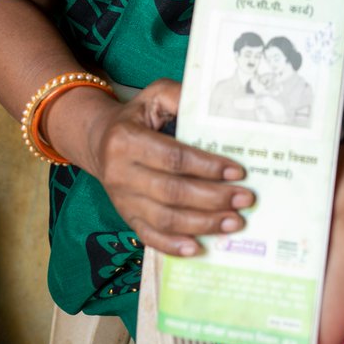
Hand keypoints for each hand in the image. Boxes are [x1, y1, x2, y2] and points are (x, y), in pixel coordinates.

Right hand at [75, 79, 255, 256]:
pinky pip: (149, 237)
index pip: (173, 157)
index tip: (237, 171)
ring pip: (165, 219)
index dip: (206, 166)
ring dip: (202, 224)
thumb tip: (215, 109)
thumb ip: (181, 96)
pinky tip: (199, 248)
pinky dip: (174, 246)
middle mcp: (120, 173)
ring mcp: (122, 199)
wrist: (99, 141)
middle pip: (172, 192)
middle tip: (244, 199)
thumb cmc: (137, 116)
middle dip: (212, 198)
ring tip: (234, 222)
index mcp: (127, 139)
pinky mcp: (126, 217)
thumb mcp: (155, 95)